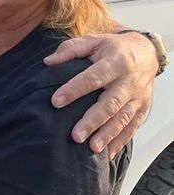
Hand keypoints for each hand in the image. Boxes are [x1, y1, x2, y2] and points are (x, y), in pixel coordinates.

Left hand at [45, 31, 156, 157]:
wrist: (147, 52)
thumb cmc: (114, 48)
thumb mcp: (94, 41)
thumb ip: (70, 49)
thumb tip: (48, 61)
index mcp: (115, 62)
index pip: (93, 77)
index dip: (74, 89)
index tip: (56, 101)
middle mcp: (128, 81)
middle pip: (110, 103)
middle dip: (93, 120)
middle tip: (75, 135)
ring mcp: (137, 96)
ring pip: (123, 118)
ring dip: (107, 134)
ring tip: (92, 148)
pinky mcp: (143, 107)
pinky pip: (133, 126)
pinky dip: (121, 141)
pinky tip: (108, 153)